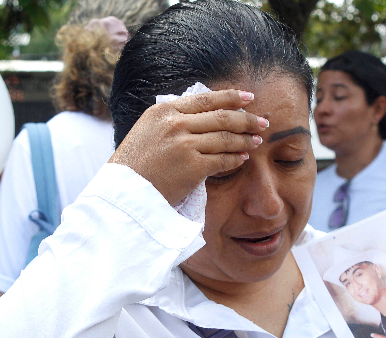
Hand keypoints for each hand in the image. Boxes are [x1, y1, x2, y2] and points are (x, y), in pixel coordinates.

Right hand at [109, 89, 265, 205]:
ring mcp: (184, 145)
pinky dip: (235, 159)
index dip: (231, 97)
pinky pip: (222, 160)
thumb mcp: (147, 131)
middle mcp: (175, 124)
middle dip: (246, 119)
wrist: (123, 192)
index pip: (206, 99)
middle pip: (221, 117)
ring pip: (225, 138)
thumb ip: (171, 120)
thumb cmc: (133, 165)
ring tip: (256, 141)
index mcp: (164, 111)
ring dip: (245, 139)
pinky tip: (242, 158)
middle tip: (262, 122)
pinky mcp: (192, 168)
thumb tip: (201, 115)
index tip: (249, 98)